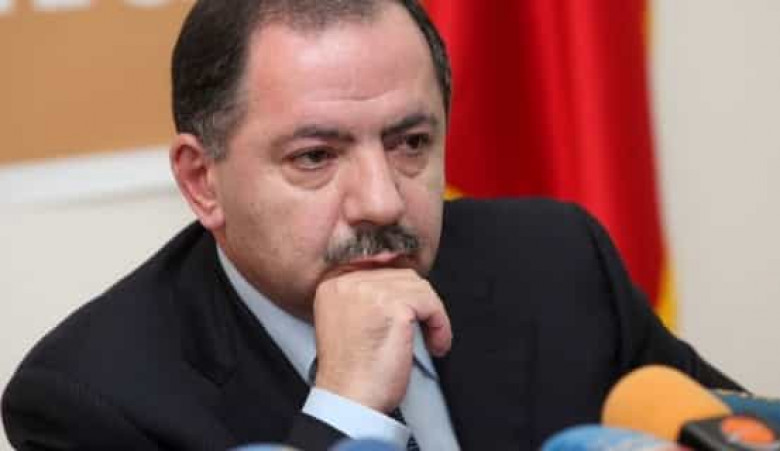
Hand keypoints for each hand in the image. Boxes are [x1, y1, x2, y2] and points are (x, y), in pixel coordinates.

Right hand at [312, 268, 451, 412]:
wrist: (349, 399)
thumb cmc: (350, 373)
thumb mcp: (349, 324)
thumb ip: (366, 301)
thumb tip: (400, 291)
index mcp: (333, 286)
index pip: (380, 272)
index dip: (402, 294)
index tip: (412, 313)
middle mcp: (348, 283)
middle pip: (401, 276)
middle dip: (419, 303)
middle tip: (423, 330)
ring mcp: (370, 292)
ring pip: (419, 288)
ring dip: (432, 315)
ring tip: (430, 340)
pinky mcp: (393, 307)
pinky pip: (431, 305)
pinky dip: (440, 325)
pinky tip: (435, 344)